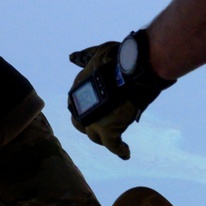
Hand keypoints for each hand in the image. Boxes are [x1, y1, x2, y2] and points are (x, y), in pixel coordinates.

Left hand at [68, 42, 135, 159]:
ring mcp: (95, 121)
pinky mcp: (110, 131)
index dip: (86, 108)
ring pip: (95, 137)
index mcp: (79, 88)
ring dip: (104, 138)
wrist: (134, 68)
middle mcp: (82, 108)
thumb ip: (85, 56)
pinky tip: (125, 153)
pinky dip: (120, 150)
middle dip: (91, 125)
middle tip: (103, 125)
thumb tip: (72, 57)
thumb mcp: (97, 52)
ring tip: (114, 139)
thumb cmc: (119, 56)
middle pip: (82, 124)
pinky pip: (114, 146)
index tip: (97, 108)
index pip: (77, 104)